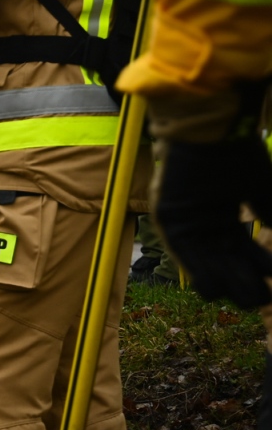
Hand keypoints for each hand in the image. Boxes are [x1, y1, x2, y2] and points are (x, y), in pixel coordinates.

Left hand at [153, 136, 271, 308]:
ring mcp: (186, 225)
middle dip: (246, 287)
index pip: (243, 257)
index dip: (259, 271)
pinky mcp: (168, 222)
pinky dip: (202, 274)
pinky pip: (183, 257)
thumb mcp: (260, 189)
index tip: (270, 282)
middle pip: (226, 268)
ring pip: (206, 269)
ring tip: (250, 298)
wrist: (210, 131)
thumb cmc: (236, 155)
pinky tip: (217, 289)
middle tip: (263, 298)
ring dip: (227, 287)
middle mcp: (204, 226)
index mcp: (225, 219)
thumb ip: (269, 213)